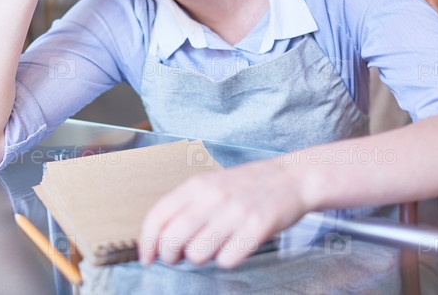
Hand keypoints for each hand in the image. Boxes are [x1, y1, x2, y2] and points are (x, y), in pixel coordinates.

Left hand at [138, 158, 310, 268]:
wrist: (291, 178)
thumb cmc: (246, 187)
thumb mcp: (211, 186)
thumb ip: (185, 207)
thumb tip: (159, 239)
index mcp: (197, 186)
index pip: (158, 215)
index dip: (146, 242)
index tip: (146, 257)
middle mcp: (212, 197)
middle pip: (172, 240)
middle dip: (170, 257)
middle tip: (179, 257)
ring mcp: (235, 212)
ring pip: (197, 255)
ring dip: (201, 258)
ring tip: (214, 246)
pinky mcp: (256, 228)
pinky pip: (227, 260)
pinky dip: (228, 260)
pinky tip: (235, 247)